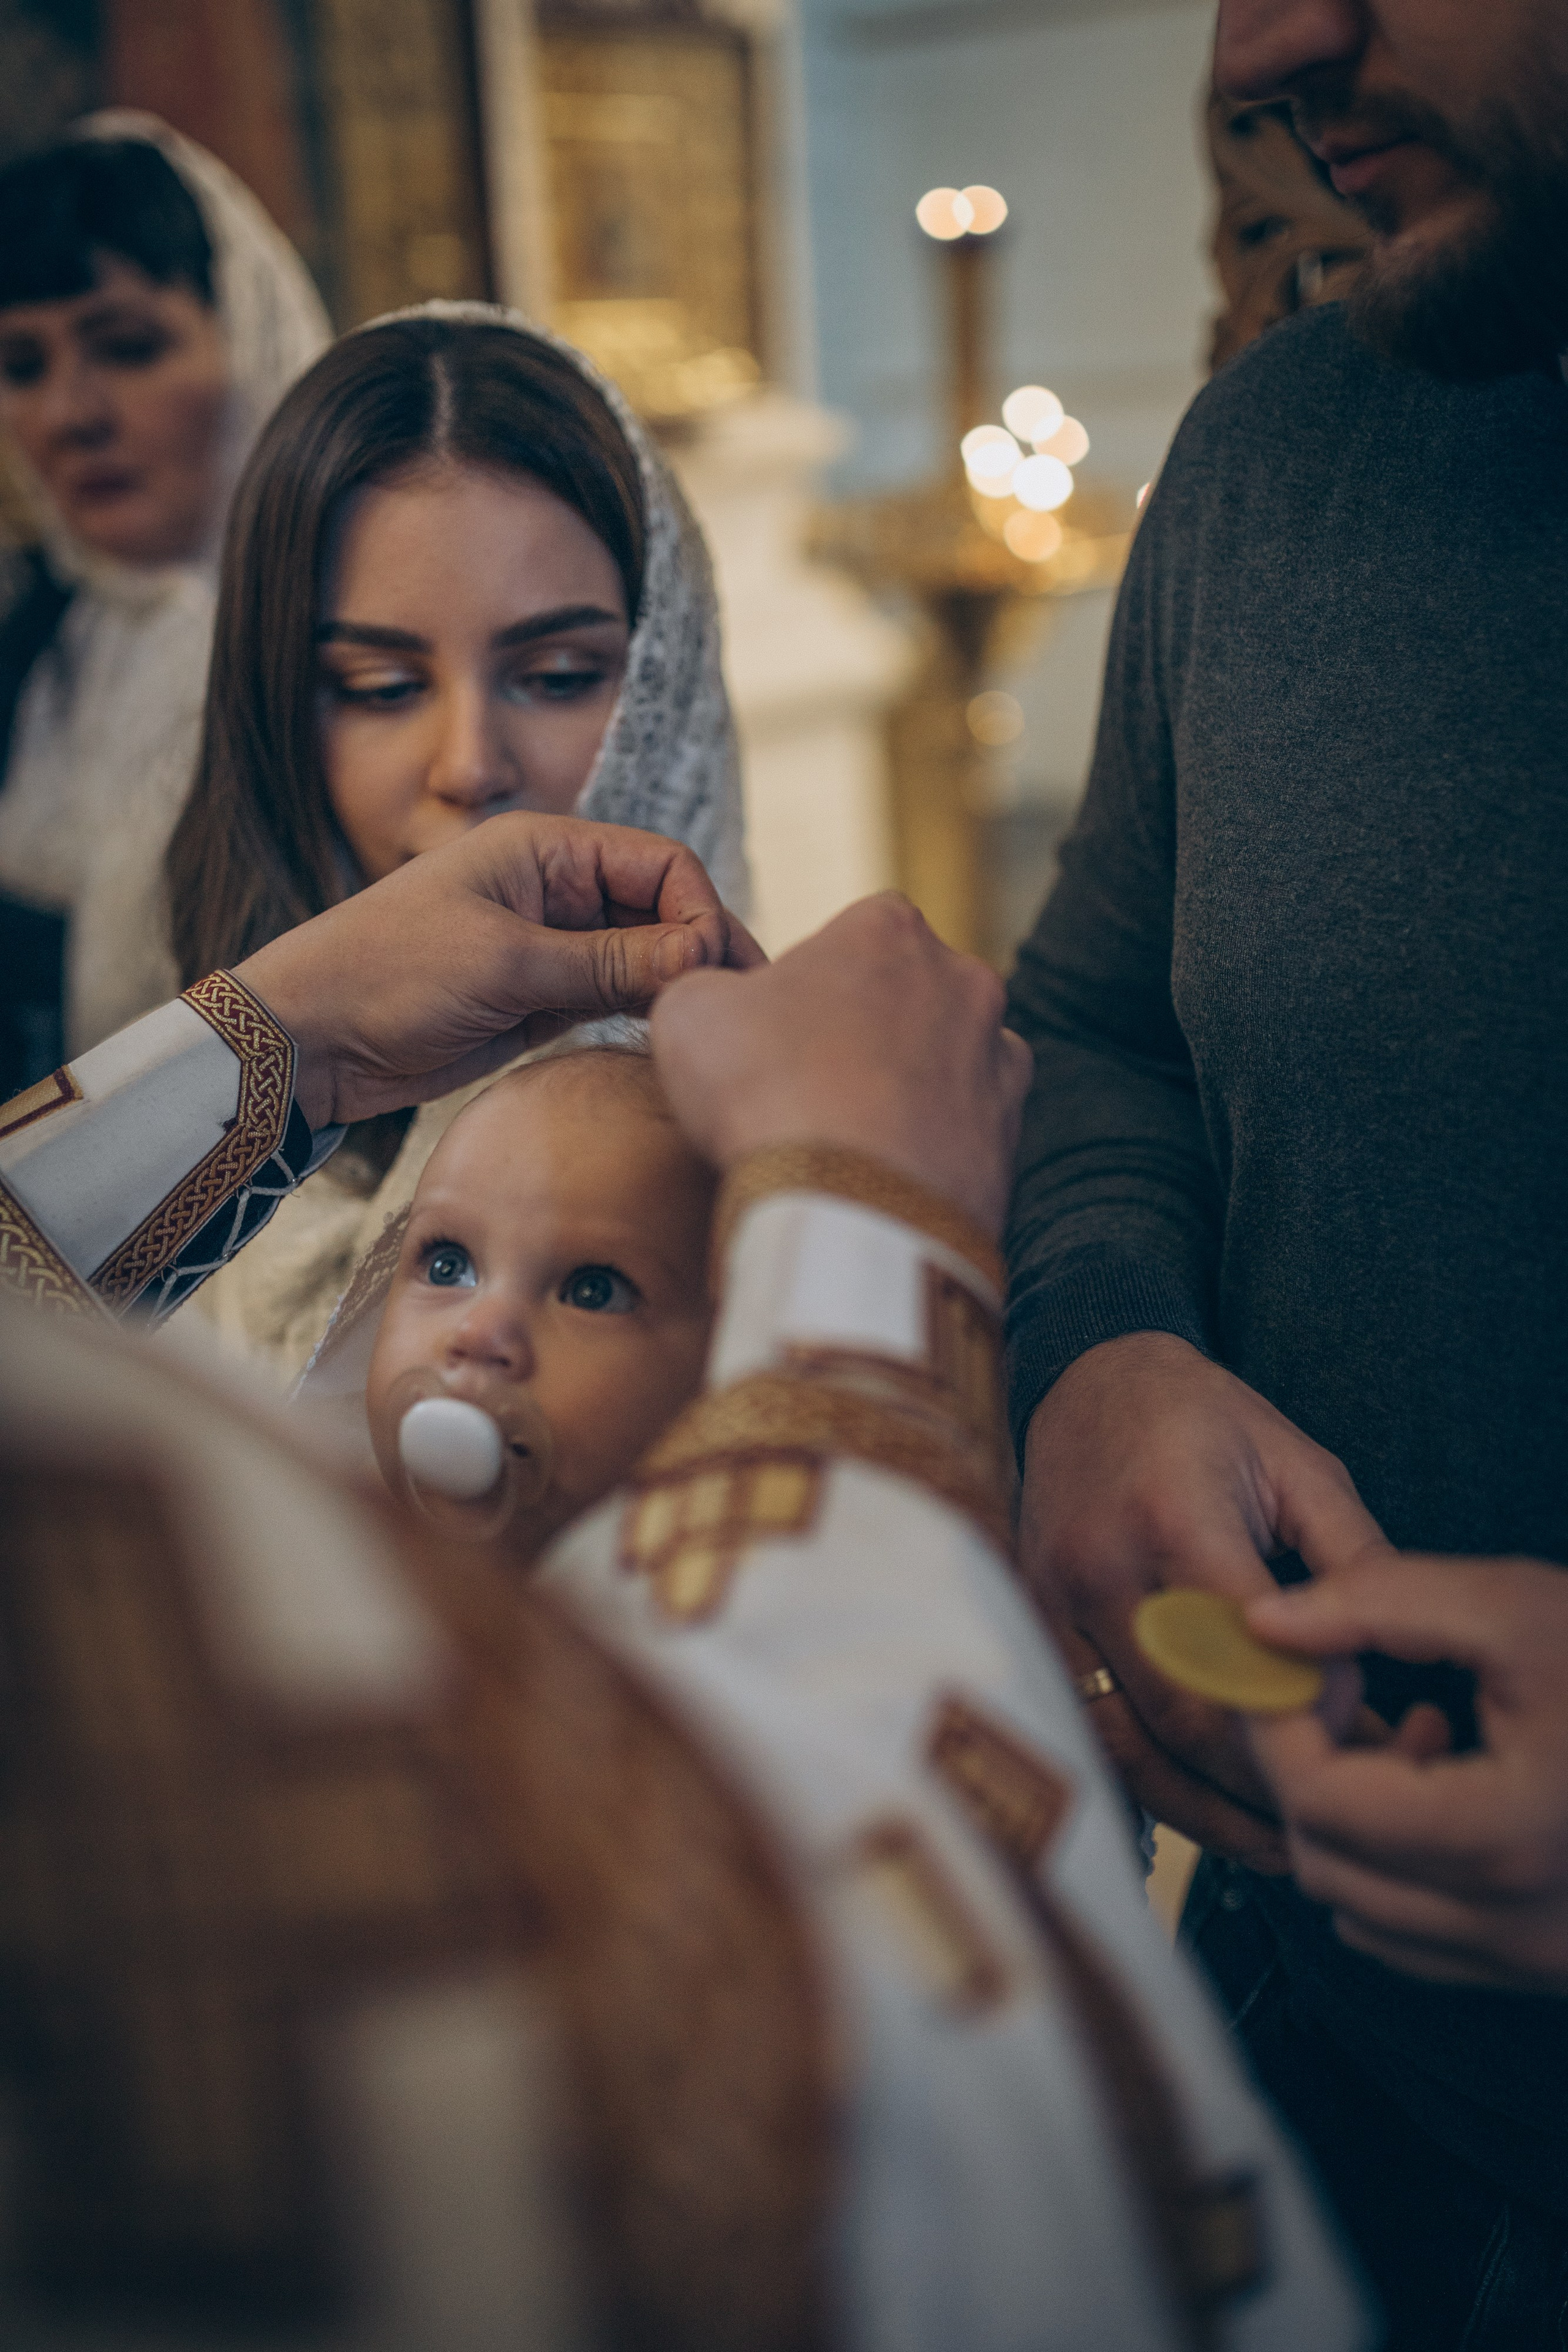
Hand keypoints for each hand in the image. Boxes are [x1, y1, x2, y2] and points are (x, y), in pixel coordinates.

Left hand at [235, 812, 762, 1128]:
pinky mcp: (540, 999)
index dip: (699, 913)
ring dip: (678, 990)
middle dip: (704, 953)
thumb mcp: (507, 963)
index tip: (713, 971)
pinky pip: (613, 999)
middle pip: (662, 911)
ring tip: (714, 1033)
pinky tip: (671, 1045)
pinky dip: (644, 1017)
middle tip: (741, 1011)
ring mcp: (551, 947)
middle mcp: (556, 890)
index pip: (661, 865)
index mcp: (545, 850)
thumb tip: (705, 958)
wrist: (308, 1040)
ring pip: (644, 959)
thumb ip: (610, 962)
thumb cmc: (388, 974)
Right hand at [649, 892, 1032, 1235]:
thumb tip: (720, 1000)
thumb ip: (708, 985)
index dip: (806, 984)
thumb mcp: (689, 1012)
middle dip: (864, 1031)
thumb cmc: (766, 1094)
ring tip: (849, 1138)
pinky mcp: (1011, 1134)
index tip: (777, 1033)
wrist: (848, 1211)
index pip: (847, 934)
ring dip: (906, 1086)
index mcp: (888, 927)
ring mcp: (997, 1057)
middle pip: (902, 996)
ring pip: (943, 1060)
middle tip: (808, 1087)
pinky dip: (934, 1144)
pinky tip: (889, 1173)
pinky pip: (966, 1129)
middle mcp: (962, 979)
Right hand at [1018, 1332, 1384, 1871]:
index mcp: (1170, 1513)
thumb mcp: (1298, 1463)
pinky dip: (1151, 1784)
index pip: (1242, 1651)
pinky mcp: (1031, 1626)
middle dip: (1267, 1778)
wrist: (1090, 1380)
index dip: (1305, 1707)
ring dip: (1207, 1809)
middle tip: (1339, 1809)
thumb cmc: (1205, 1419)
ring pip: (1128, 1746)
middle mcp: (1098, 1566)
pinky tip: (1210, 1809)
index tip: (1363, 1728)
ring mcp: (1051, 1602)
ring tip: (1279, 1843)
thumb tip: (1384, 1662)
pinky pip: (1091, 1732)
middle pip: (1185, 1715)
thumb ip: (1351, 1557)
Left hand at [1245, 1556, 1567, 1990]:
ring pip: (1360, 1910)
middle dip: (1305, 1769)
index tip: (1281, 1663)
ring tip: (1412, 1729)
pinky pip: (1415, 1936)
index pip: (1320, 1799)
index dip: (1279, 1723)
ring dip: (1350, 1819)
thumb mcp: (1517, 1607)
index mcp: (1506, 1838)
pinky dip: (1396, 1865)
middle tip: (1336, 1687)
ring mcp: (1538, 1960)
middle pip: (1326, 1864)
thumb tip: (1261, 1620)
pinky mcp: (1549, 1966)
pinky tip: (1450, 1782)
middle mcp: (1521, 1928)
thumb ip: (1375, 1603)